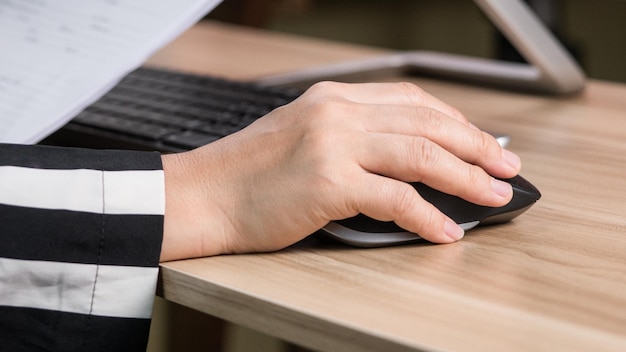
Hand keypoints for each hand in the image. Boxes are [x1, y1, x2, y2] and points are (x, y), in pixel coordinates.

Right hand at [159, 81, 520, 260]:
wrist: (202, 195)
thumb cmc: (249, 174)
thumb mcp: (302, 137)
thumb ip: (352, 138)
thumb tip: (405, 161)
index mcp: (333, 98)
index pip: (412, 101)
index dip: (454, 122)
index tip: (480, 141)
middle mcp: (337, 113)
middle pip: (426, 123)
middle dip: (476, 146)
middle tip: (506, 166)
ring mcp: (333, 144)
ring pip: (421, 154)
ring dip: (466, 177)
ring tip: (493, 196)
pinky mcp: (327, 181)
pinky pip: (395, 197)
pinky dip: (427, 216)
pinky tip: (445, 230)